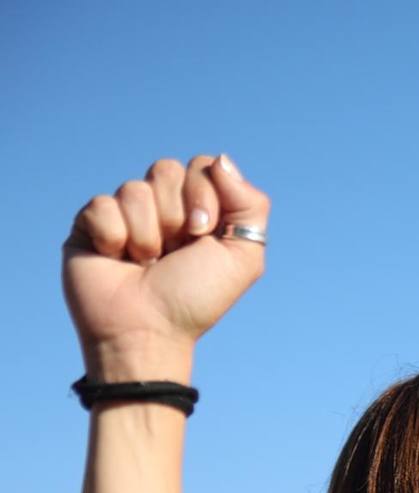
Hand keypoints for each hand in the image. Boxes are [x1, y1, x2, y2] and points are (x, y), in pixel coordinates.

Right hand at [62, 154, 270, 379]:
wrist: (149, 329)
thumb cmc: (196, 299)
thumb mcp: (243, 258)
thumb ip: (250, 206)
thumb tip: (220, 160)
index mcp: (200, 210)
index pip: (203, 166)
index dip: (204, 196)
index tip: (203, 235)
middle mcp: (163, 208)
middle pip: (168, 169)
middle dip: (176, 214)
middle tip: (176, 251)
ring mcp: (126, 213)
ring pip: (135, 189)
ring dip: (147, 233)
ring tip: (146, 262)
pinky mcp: (91, 222)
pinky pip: (103, 205)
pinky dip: (115, 238)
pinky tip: (117, 259)